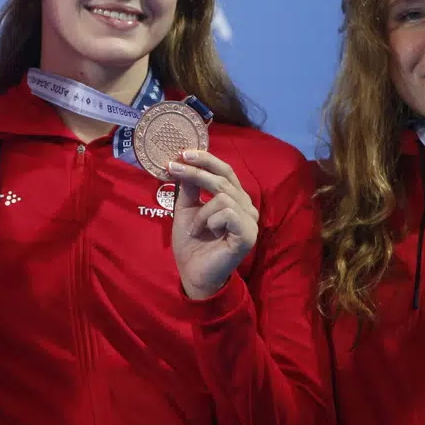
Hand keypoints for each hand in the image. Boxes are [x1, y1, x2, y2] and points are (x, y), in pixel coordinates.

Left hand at [169, 149, 258, 300]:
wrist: (193, 272)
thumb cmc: (192, 241)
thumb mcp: (186, 208)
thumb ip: (189, 187)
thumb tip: (185, 160)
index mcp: (234, 198)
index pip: (226, 171)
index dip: (206, 159)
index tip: (183, 153)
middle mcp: (247, 206)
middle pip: (223, 178)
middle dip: (196, 172)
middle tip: (174, 168)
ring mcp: (250, 221)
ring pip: (222, 196)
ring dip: (200, 211)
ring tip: (195, 228)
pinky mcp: (249, 234)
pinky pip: (227, 212)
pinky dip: (210, 220)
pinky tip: (208, 233)